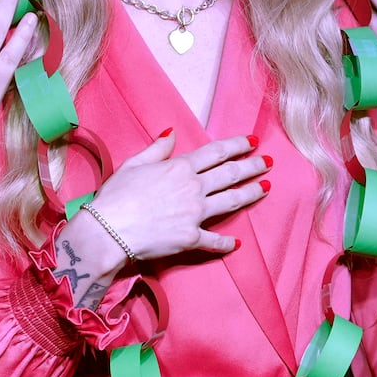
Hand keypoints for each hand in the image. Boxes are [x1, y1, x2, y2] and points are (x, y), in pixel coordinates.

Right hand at [60, 132, 268, 281]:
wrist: (108, 231)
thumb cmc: (116, 196)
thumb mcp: (134, 164)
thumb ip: (157, 149)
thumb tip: (172, 133)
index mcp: (179, 168)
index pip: (215, 153)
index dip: (236, 145)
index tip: (252, 141)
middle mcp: (193, 188)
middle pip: (230, 174)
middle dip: (252, 166)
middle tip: (268, 162)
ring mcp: (195, 214)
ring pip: (231, 201)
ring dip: (251, 193)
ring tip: (266, 187)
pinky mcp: (191, 238)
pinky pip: (214, 240)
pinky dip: (226, 242)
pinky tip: (237, 242)